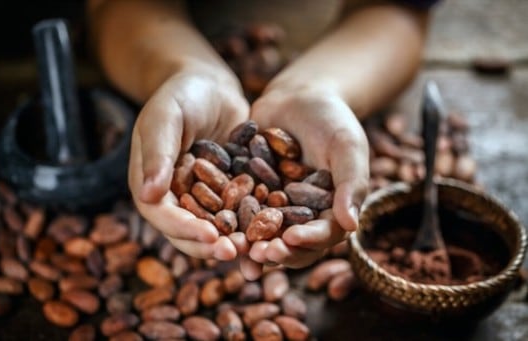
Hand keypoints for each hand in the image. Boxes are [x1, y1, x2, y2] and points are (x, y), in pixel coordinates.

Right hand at [128, 70, 249, 260]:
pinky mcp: (228, 192)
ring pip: (215, 228)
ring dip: (233, 241)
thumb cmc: (181, 94)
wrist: (210, 85)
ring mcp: (203, 197)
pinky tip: (272, 231)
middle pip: (188, 231)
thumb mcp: (166, 116)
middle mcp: (175, 197)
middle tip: (238, 253)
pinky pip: (238, 213)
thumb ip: (158, 152)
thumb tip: (150, 196)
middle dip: (211, 245)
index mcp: (151, 184)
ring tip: (256, 249)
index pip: (162, 215)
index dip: (184, 229)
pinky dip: (252, 224)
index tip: (210, 237)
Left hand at [240, 86, 368, 278]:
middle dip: (275, 251)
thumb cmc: (332, 119)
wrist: (298, 96)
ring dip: (248, 245)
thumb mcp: (347, 146)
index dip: (308, 240)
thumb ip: (352, 184)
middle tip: (258, 254)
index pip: (322, 234)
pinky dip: (226, 219)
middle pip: (290, 243)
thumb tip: (352, 226)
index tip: (292, 239)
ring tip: (234, 249)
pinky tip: (211, 223)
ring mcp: (272, 206)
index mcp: (329, 211)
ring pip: (261, 234)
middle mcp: (300, 215)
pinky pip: (236, 210)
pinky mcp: (248, 193)